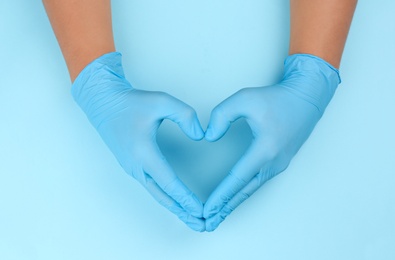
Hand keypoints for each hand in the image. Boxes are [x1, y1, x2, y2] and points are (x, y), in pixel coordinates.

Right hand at [72, 52, 204, 230]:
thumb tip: (200, 135)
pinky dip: (166, 198)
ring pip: (157, 194)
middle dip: (183, 212)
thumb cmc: (131, 102)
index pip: (169, 182)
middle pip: (163, 196)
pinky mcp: (132, 166)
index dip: (186, 198)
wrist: (104, 103)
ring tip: (192, 218)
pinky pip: (152, 187)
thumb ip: (185, 115)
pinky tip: (176, 202)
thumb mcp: (161, 101)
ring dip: (175, 207)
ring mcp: (133, 168)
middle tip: (201, 224)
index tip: (200, 210)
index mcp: (144, 152)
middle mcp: (137, 165)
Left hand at [203, 54, 340, 230]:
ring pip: (252, 189)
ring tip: (218, 216)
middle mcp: (274, 162)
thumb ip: (221, 115)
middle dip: (225, 209)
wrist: (306, 97)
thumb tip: (209, 137)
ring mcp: (279, 164)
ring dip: (234, 203)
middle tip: (209, 224)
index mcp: (265, 149)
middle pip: (245, 191)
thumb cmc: (277, 97)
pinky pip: (258, 182)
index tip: (207, 210)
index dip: (220, 196)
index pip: (237, 179)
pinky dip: (244, 193)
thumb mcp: (244, 98)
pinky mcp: (280, 162)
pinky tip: (235, 197)